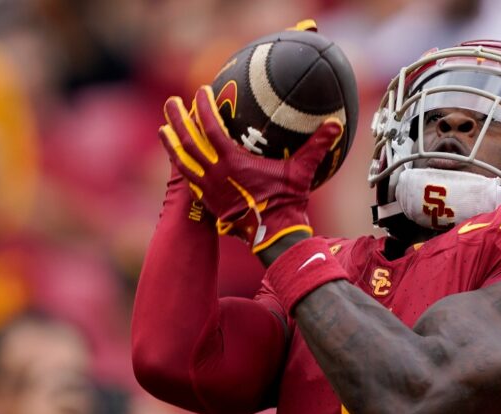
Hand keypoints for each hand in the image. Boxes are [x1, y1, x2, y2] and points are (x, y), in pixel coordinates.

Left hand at [159, 85, 343, 252]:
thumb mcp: (302, 172)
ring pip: (183, 161)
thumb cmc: (286, 202)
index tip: (201, 91)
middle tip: (171, 102)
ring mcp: (208, 189)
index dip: (205, 107)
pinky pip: (188, 180)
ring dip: (172, 143)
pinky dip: (181, 166)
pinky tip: (178, 160)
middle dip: (178, 119)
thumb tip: (336, 124)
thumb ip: (316, 146)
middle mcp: (214, 173)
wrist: (272, 235)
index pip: (211, 127)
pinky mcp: (208, 202)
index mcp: (232, 162)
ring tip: (164, 128)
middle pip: (189, 140)